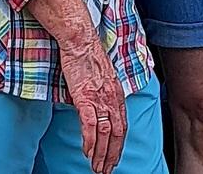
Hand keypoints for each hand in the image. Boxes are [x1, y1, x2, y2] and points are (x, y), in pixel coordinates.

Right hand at [58, 34, 126, 173]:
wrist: (80, 40)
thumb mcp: (102, 78)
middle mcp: (112, 99)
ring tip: (96, 167)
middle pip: (116, 134)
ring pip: (105, 133)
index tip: (114, 159)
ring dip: (100, 154)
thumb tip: (99, 108)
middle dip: (112, 156)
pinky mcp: (85, 97)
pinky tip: (87, 151)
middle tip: (106, 171)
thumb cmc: (88, 56)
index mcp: (117, 95)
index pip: (122, 126)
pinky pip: (90, 125)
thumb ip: (104, 94)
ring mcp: (100, 99)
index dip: (119, 146)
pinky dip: (90, 141)